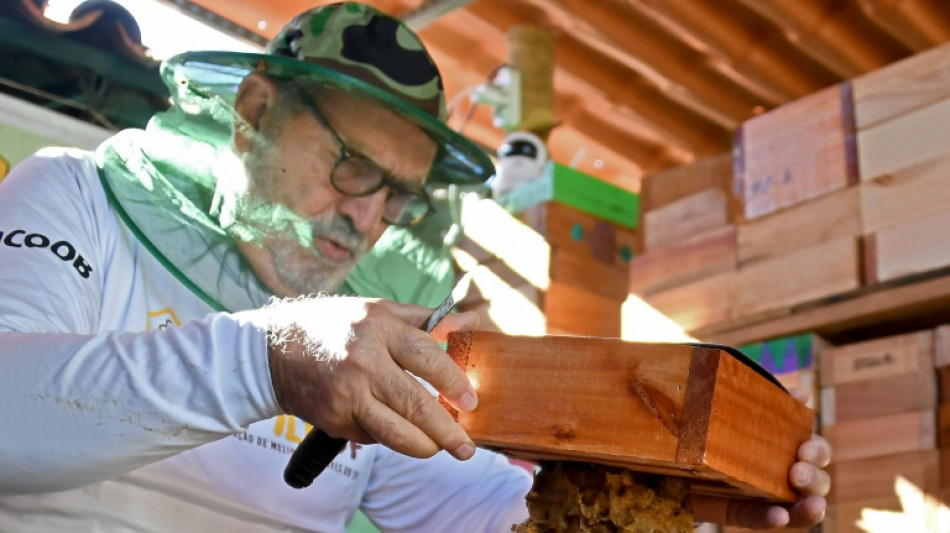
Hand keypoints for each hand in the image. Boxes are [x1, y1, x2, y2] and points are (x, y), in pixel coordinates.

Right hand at [245, 295, 479, 460]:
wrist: (269, 350)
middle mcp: (364, 361)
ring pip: (396, 431)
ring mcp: (346, 393)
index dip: (454, 383)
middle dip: (447, 430)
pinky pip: (372, 435)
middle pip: (416, 403)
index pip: (428, 358)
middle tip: (466, 447)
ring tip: (440, 450)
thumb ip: (428, 320)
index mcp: (379, 328)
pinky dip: (389, 436)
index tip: (471, 402)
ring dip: (424, 446)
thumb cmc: (331, 325)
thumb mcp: (379, 311)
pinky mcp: (332, 417)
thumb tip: (472, 321)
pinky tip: (397, 431)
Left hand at [691, 387, 831, 528]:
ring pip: (799, 507)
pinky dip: (772, 519)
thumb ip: (766, 399)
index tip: (805, 448)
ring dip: (809, 506)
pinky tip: (779, 516)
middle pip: (815, 481)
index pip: (815, 452)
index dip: (818, 450)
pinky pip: (759, 519)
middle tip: (799, 472)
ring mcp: (763, 496)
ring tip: (811, 503)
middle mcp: (781, 474)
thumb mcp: (735, 407)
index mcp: (784, 446)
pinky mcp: (740, 512)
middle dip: (815, 478)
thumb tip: (802, 393)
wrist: (675, 449)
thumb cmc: (711, 424)